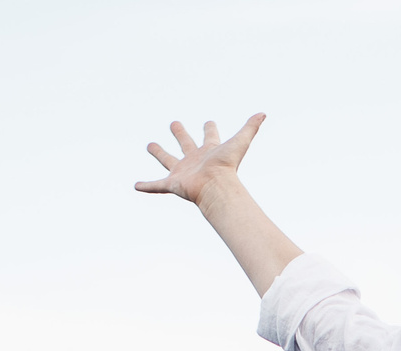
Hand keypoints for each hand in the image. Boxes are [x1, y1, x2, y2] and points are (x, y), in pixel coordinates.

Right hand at [135, 114, 264, 204]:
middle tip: (174, 124)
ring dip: (158, 152)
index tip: (209, 122)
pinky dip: (146, 186)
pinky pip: (157, 186)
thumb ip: (251, 127)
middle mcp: (195, 160)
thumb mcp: (240, 142)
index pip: (210, 136)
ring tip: (150, 145)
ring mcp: (183, 172)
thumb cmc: (227, 166)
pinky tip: (136, 186)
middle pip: (185, 144)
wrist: (216, 187)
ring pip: (167, 160)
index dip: (210, 128)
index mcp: (209, 151)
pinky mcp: (173, 183)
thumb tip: (264, 113)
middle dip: (180, 134)